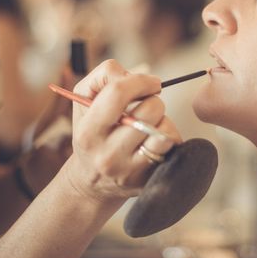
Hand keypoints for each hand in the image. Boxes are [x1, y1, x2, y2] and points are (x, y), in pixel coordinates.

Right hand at [61, 59, 180, 202]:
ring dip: (162, 119)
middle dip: (153, 100)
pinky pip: (172, 146)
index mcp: (88, 132)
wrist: (92, 182)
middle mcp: (108, 155)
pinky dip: (169, 136)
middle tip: (146, 105)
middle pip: (150, 109)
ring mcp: (130, 171)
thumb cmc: (92, 130)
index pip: (118, 93)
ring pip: (165, 129)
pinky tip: (155, 140)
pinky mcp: (149, 180)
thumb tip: (133, 75)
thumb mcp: (84, 100)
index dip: (140, 80)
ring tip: (148, 124)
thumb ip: (103, 76)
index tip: (151, 82)